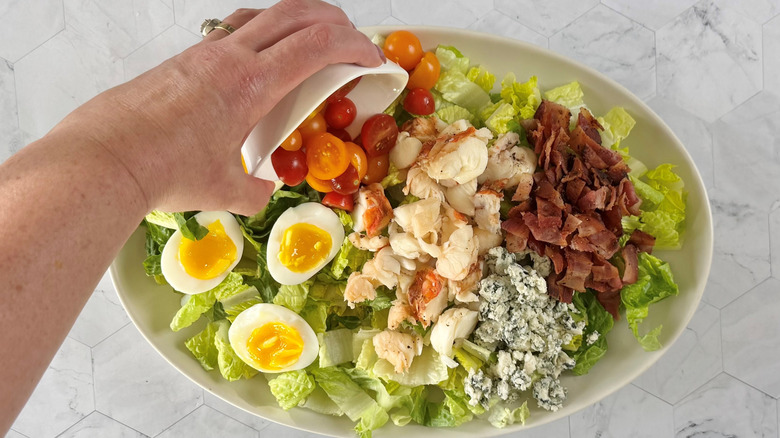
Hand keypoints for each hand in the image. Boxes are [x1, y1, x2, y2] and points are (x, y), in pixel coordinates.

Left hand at [53, 0, 383, 215]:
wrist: (106, 157)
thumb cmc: (165, 170)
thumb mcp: (223, 189)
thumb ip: (252, 189)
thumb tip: (260, 191)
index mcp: (252, 83)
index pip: (319, 45)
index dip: (356, 46)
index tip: (373, 57)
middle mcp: (230, 57)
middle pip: (297, 13)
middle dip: (335, 22)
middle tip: (353, 41)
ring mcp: (204, 52)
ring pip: (263, 14)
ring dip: (297, 20)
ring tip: (311, 41)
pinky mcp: (184, 58)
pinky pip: (232, 29)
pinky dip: (261, 32)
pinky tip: (259, 57)